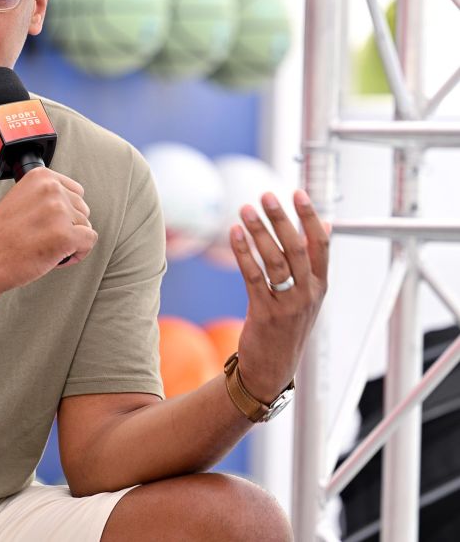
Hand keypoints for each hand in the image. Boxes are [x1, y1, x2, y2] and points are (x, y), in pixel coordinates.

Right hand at [0, 167, 96, 300]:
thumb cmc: (1, 236)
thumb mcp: (21, 199)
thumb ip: (46, 196)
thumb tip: (74, 203)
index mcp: (40, 176)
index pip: (76, 192)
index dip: (63, 212)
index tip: (42, 222)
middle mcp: (51, 188)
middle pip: (83, 210)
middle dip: (68, 227)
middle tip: (39, 237)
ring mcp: (58, 211)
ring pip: (86, 227)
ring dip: (70, 242)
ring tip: (42, 246)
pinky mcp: (65, 235)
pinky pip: (89, 242)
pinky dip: (76, 254)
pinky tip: (52, 256)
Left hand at [230, 190, 329, 402]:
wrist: (271, 369)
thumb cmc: (286, 326)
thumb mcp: (307, 295)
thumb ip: (314, 262)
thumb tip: (326, 225)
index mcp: (319, 286)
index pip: (321, 245)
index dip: (310, 217)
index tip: (298, 192)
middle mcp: (308, 294)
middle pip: (297, 248)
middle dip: (282, 219)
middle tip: (267, 195)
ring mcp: (288, 304)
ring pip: (275, 260)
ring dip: (259, 231)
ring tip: (244, 208)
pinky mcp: (265, 313)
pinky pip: (253, 277)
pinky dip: (244, 253)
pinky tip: (234, 234)